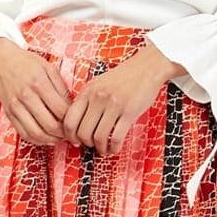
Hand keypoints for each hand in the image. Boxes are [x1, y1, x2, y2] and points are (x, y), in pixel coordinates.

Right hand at [0, 37, 75, 147]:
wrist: (3, 61)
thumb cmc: (28, 64)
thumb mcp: (49, 69)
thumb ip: (62, 89)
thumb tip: (72, 109)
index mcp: (39, 83)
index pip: (61, 110)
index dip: (71, 120)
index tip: (76, 121)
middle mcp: (26, 96)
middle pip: (50, 125)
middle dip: (63, 133)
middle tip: (70, 133)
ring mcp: (16, 106)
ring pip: (36, 133)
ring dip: (51, 140)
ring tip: (59, 137)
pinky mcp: (9, 113)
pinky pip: (23, 134)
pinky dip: (37, 140)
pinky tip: (45, 138)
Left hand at [62, 43, 177, 157]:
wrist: (146, 67)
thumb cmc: (123, 77)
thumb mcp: (98, 84)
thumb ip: (87, 100)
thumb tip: (77, 123)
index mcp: (87, 91)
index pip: (69, 120)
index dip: (70, 136)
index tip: (75, 141)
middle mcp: (98, 98)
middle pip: (82, 132)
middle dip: (86, 144)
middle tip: (91, 146)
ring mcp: (113, 105)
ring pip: (98, 137)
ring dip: (100, 148)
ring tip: (104, 149)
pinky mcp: (129, 112)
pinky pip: (117, 137)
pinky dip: (114, 148)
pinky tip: (114, 148)